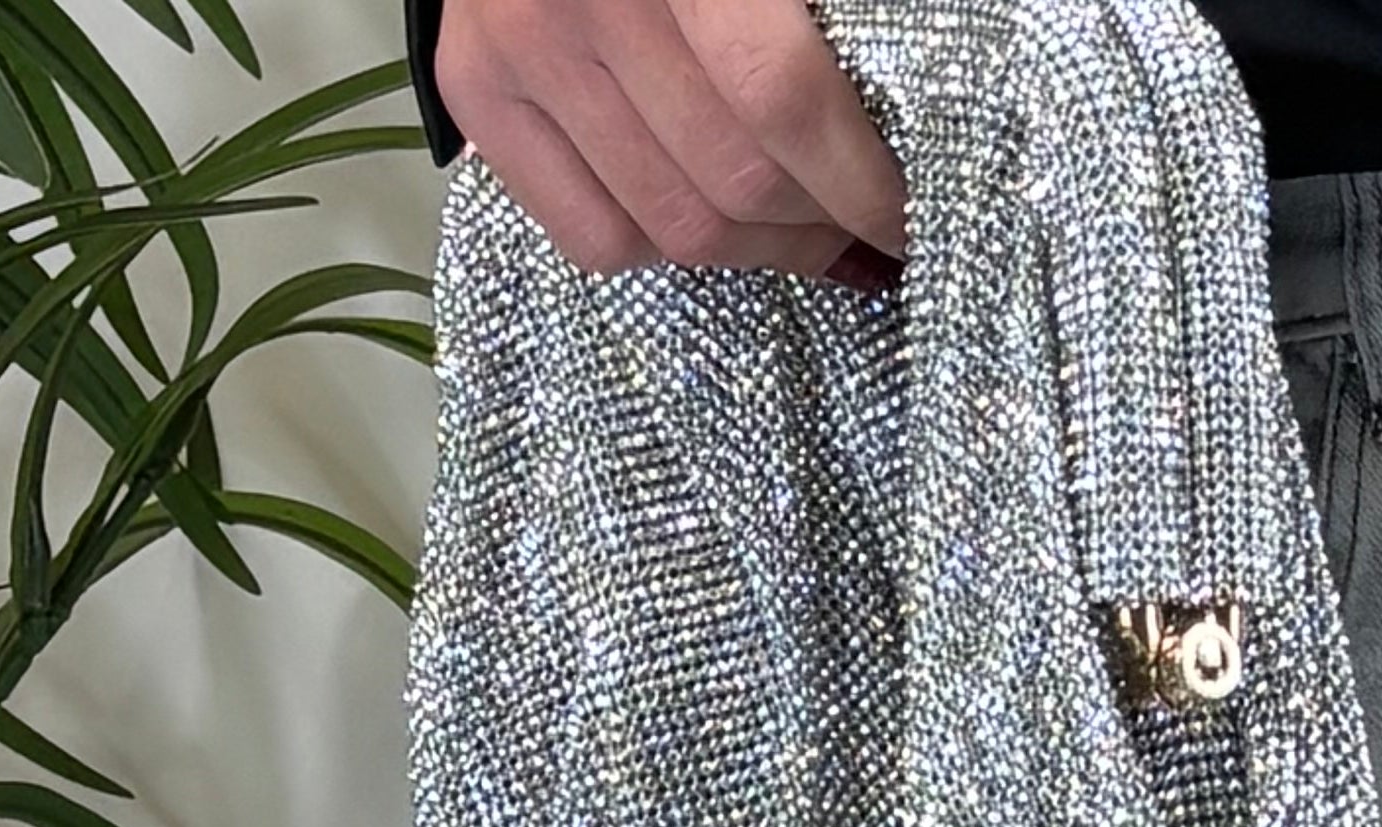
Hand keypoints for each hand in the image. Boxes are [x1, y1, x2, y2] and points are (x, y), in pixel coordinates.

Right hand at [434, 0, 902, 277]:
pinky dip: (668, 247)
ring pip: (673, 228)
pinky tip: (713, 219)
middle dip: (821, 223)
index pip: (779, 97)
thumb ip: (803, 16)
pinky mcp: (476, 89)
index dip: (860, 178)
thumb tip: (888, 121)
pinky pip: (595, 238)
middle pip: (732, 181)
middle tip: (863, 223)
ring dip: (759, 249)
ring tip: (803, 228)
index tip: (905, 212)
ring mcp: (516, 47)